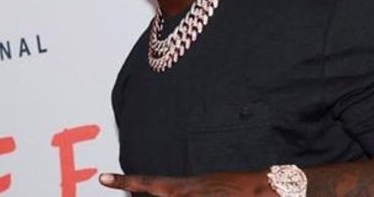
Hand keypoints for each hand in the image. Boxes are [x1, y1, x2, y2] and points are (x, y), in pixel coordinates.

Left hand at [99, 170, 275, 196]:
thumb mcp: (208, 188)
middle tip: (116, 181)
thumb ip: (185, 193)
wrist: (270, 190)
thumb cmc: (239, 189)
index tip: (103, 178)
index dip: (125, 182)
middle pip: (156, 196)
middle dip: (137, 190)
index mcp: (186, 188)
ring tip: (177, 188)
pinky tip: (209, 195)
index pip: (150, 184)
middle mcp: (188, 194)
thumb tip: (166, 193)